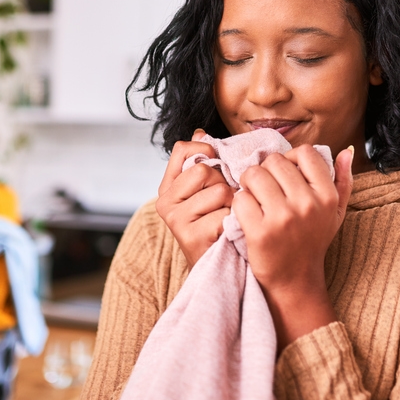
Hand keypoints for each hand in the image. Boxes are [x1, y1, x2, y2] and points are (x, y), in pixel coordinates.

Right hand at [156, 129, 235, 268]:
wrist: (216, 269)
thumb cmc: (214, 226)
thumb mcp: (206, 192)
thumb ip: (202, 163)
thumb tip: (201, 131)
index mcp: (168, 187)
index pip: (183, 149)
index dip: (205, 150)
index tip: (216, 163)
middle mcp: (166, 202)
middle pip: (205, 169)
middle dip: (223, 184)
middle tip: (223, 204)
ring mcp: (176, 220)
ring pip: (219, 191)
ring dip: (231, 205)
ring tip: (226, 219)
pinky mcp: (191, 236)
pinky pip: (225, 214)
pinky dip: (233, 223)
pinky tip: (227, 233)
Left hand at [233, 144, 353, 350]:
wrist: (295, 281)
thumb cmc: (312, 242)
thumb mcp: (336, 213)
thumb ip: (343, 181)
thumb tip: (346, 152)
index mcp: (327, 196)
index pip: (305, 153)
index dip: (290, 159)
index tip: (284, 175)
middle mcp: (307, 204)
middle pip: (274, 162)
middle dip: (265, 172)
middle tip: (264, 188)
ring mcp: (283, 218)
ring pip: (253, 175)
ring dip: (249, 185)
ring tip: (255, 198)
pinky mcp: (260, 232)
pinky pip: (240, 198)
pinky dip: (239, 204)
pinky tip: (248, 215)